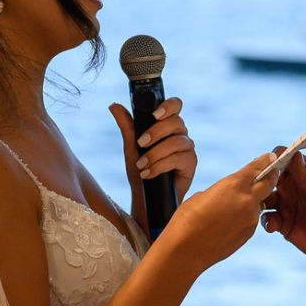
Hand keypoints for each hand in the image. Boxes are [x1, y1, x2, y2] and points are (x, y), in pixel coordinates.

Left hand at [111, 98, 196, 222]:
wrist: (146, 201)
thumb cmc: (141, 173)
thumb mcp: (131, 148)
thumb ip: (127, 126)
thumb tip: (114, 105)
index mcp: (167, 127)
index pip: (175, 106)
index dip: (168, 106)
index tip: (154, 114)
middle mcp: (180, 135)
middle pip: (177, 122)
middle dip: (156, 132)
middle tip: (140, 144)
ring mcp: (188, 149)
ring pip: (177, 141)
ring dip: (156, 153)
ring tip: (141, 165)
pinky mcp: (191, 165)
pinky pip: (179, 158)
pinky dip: (160, 165)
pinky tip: (148, 173)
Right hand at [160, 153, 279, 272]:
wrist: (185, 251)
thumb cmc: (186, 220)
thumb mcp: (202, 195)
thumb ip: (222, 190)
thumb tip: (228, 195)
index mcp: (233, 185)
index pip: (257, 168)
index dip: (264, 161)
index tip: (270, 156)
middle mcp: (247, 200)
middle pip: (269, 183)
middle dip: (271, 176)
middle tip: (272, 171)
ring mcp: (250, 219)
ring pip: (260, 203)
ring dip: (255, 199)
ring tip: (239, 202)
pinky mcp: (249, 233)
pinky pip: (252, 219)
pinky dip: (246, 216)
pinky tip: (231, 220)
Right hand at [263, 154, 305, 276]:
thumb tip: (294, 154)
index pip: (287, 159)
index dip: (275, 159)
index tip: (268, 166)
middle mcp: (295, 187)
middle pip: (271, 177)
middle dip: (261, 181)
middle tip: (256, 188)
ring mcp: (288, 205)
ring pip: (266, 199)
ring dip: (260, 201)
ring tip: (260, 207)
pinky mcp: (284, 224)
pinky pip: (268, 219)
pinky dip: (266, 221)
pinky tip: (272, 226)